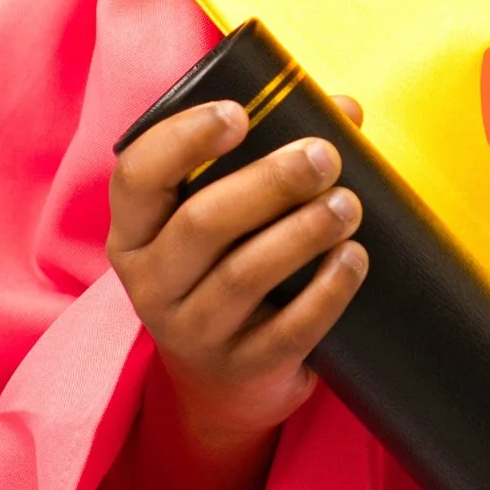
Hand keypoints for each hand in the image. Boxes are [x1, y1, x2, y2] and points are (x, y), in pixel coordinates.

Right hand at [101, 95, 369, 489]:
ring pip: (244, 274)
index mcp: (134, 231)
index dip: (183, 139)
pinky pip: (287, 330)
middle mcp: (150, 282)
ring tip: (348, 204)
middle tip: (324, 156)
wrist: (226, 380)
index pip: (138, 175)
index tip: (239, 113)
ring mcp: (191, 332)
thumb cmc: (228, 265)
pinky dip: (326, 292)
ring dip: (303, 232)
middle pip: (202, 222)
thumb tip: (343, 109)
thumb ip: (272, 153)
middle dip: (269, 182)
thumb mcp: (226, 216)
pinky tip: (354, 258)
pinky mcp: (240, 369)